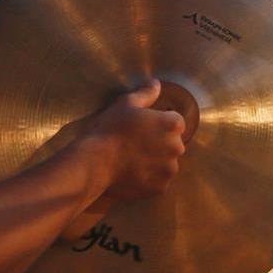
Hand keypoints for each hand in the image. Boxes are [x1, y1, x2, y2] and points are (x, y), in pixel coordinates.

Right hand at [79, 79, 187, 200]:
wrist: (95, 163)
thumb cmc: (110, 129)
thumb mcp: (126, 104)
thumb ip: (146, 93)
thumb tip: (156, 83)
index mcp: (172, 125)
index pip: (175, 122)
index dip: (158, 124)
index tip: (142, 129)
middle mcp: (177, 147)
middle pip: (172, 144)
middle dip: (159, 144)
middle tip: (135, 145)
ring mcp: (170, 170)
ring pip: (166, 164)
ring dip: (155, 162)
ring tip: (132, 161)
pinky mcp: (160, 188)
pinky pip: (158, 182)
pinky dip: (148, 179)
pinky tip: (131, 174)